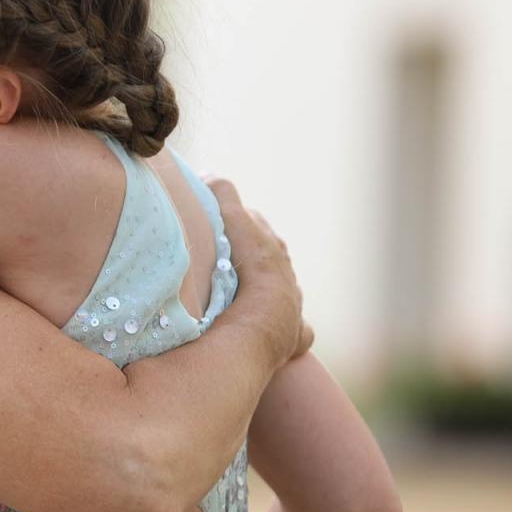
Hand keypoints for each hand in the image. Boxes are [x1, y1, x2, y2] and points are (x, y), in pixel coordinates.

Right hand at [200, 175, 311, 364]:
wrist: (266, 318)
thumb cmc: (251, 268)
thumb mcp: (234, 221)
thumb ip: (223, 194)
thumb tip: (212, 175)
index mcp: (271, 248)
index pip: (254, 228)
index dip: (236, 225)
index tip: (217, 225)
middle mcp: (286, 275)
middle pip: (270, 259)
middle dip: (253, 256)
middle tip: (225, 259)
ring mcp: (293, 305)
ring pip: (283, 292)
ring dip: (264, 293)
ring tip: (240, 299)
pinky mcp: (297, 334)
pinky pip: (300, 332)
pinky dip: (292, 332)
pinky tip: (283, 336)